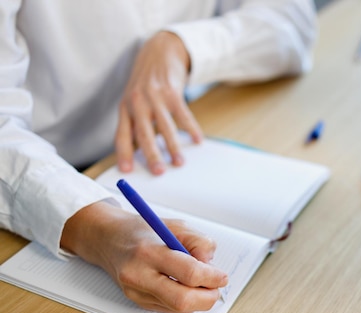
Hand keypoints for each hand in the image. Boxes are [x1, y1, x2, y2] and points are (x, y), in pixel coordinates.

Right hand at [61, 201, 227, 312]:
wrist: (108, 239)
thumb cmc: (144, 231)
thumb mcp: (176, 226)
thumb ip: (199, 242)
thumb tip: (211, 264)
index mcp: (149, 251)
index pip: (189, 273)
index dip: (212, 278)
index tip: (222, 276)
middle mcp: (139, 275)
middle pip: (182, 300)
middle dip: (207, 297)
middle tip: (216, 288)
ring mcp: (136, 292)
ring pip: (178, 309)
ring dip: (198, 301)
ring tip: (202, 285)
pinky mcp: (136, 301)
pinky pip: (170, 310)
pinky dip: (184, 302)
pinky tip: (185, 287)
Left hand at [115, 31, 202, 175]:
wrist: (159, 52)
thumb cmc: (146, 83)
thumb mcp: (133, 102)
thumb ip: (135, 125)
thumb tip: (137, 153)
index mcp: (125, 109)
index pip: (122, 135)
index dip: (124, 154)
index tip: (126, 171)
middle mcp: (138, 103)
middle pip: (144, 134)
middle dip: (152, 155)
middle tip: (159, 171)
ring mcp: (155, 97)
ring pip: (165, 127)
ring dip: (173, 147)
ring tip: (179, 162)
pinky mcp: (172, 92)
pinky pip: (183, 115)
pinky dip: (191, 129)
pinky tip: (197, 140)